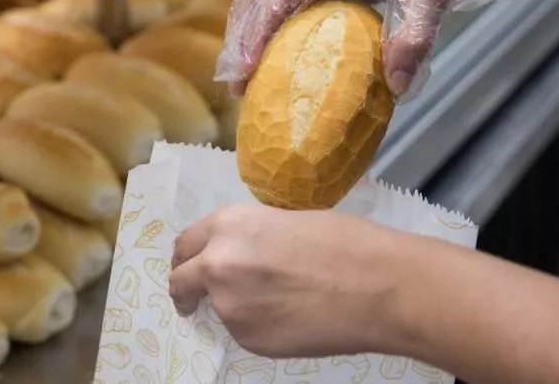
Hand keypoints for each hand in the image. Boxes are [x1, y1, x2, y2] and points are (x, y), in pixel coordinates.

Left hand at [168, 203, 407, 358]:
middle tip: (193, 298)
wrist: (377, 286)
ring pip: (218, 309)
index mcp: (227, 224)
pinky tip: (293, 318)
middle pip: (181, 281)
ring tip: (280, 302)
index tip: (189, 267)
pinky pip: (243, 332)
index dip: (187, 257)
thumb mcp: (284, 221)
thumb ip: (247, 239)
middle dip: (186, 289)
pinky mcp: (247, 338)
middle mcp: (217, 262)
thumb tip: (237, 256)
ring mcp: (229, 305)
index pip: (186, 244)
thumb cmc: (344, 242)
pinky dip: (259, 327)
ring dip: (234, 306)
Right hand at [216, 0, 552, 98]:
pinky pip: (286, 10)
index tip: (246, 69)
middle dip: (240, 41)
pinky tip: (278, 69)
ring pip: (264, 3)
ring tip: (244, 83)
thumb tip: (397, 87)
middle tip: (237, 87)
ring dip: (248, 39)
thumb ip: (416, 36)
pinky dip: (271, 38)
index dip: (257, 33)